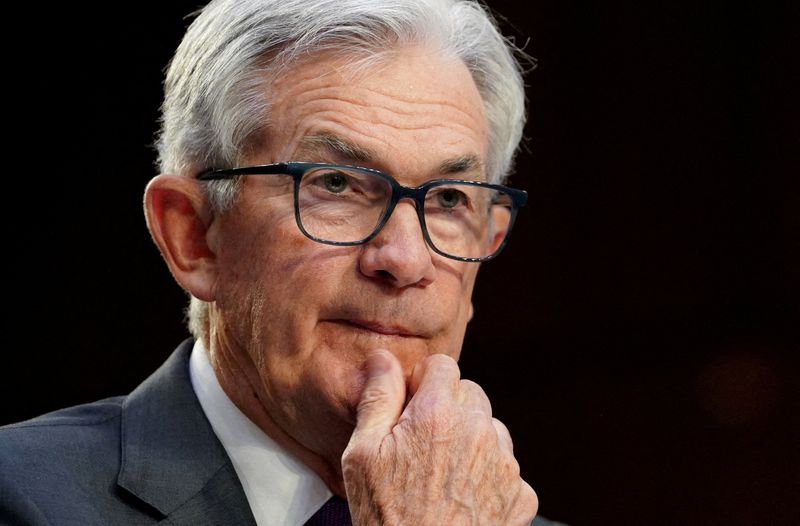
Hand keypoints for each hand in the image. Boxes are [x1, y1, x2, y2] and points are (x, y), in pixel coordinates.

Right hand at [342, 350, 537, 524]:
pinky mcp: (521, 494)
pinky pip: (506, 467)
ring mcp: (504, 464)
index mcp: (437, 414)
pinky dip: (488, 476)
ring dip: (471, 439)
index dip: (421, 383)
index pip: (442, 366)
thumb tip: (383, 359)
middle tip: (422, 444)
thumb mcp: (362, 455)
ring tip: (441, 475)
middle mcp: (478, 431)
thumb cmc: (387, 519)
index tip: (410, 408)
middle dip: (447, 408)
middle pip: (469, 393)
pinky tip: (462, 498)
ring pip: (490, 428)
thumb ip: (377, 398)